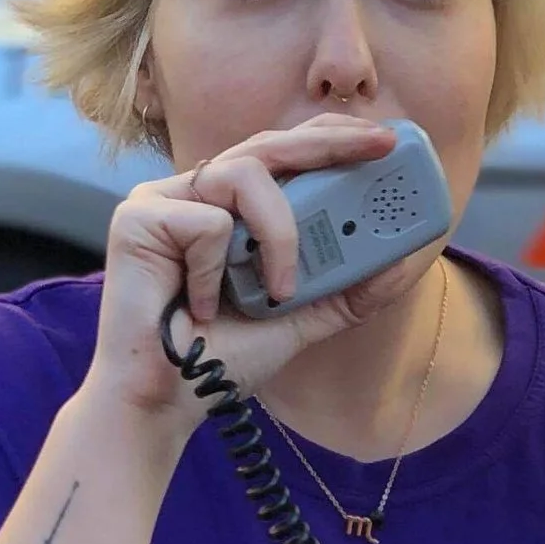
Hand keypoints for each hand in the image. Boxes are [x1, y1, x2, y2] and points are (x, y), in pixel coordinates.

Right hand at [84, 115, 413, 433]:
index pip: (286, 157)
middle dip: (332, 141)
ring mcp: (166, 200)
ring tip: (280, 289)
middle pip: (270, 143)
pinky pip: (205, 221)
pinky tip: (205, 305)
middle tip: (381, 145)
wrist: (165, 402)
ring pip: (244, 173)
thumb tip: (407, 261)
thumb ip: (350, 289)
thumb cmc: (222, 356)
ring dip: (280, 232)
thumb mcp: (302, 317)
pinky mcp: (138, 218)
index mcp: (233, 209)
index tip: (388, 141)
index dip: (334, 140)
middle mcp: (200, 194)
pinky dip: (218, 268)